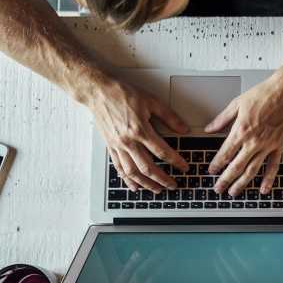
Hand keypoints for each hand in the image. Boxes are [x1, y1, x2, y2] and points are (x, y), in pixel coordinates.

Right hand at [88, 77, 188, 191]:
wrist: (98, 92)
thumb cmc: (122, 94)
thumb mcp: (151, 101)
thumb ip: (169, 117)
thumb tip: (184, 129)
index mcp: (140, 130)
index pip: (162, 152)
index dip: (176, 162)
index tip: (184, 168)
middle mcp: (128, 141)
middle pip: (148, 167)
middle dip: (162, 179)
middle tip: (173, 185)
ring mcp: (118, 146)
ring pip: (132, 172)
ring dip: (146, 183)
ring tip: (157, 189)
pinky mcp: (110, 146)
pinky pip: (119, 167)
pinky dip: (127, 179)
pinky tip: (134, 186)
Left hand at [207, 75, 282, 196]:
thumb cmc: (264, 94)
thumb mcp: (237, 103)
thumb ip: (222, 119)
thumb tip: (210, 128)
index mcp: (241, 131)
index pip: (225, 153)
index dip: (216, 164)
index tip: (211, 171)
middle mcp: (253, 142)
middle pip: (236, 166)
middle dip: (225, 180)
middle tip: (218, 189)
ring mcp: (267, 146)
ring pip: (252, 170)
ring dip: (242, 183)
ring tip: (234, 192)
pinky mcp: (279, 146)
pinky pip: (273, 166)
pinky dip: (268, 179)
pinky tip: (263, 189)